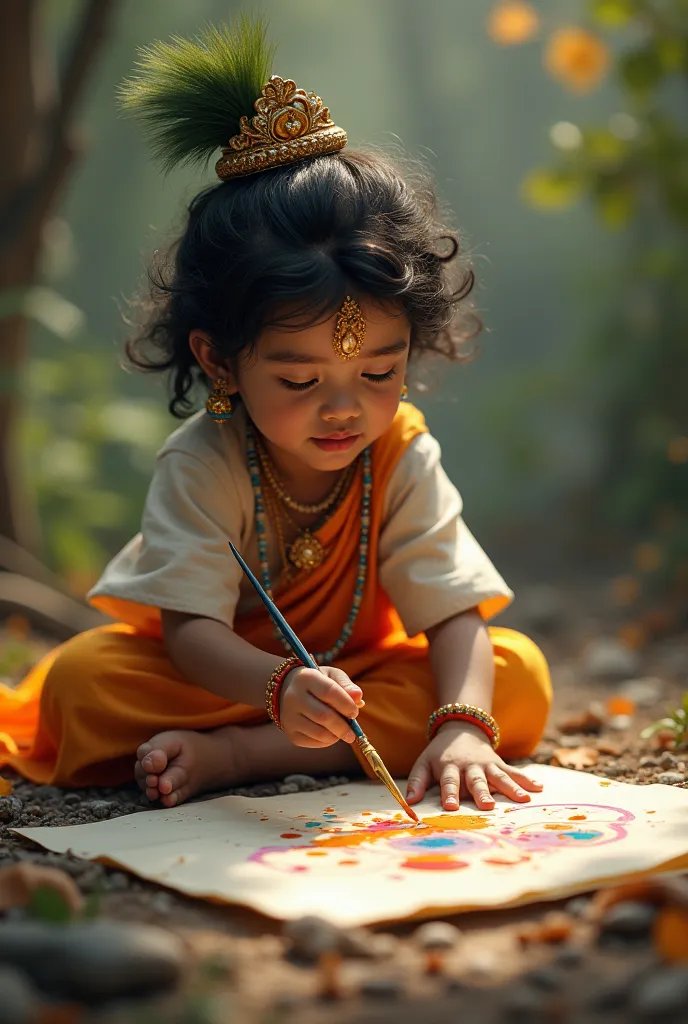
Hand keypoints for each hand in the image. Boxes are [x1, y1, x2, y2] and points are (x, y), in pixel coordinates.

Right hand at [279, 665, 363, 747]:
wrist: (289, 691)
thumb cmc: (318, 683)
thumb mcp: (332, 676)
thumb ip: (347, 685)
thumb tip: (358, 697)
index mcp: (306, 677)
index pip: (329, 692)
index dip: (346, 704)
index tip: (355, 712)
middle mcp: (294, 697)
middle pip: (324, 716)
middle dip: (343, 726)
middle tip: (353, 732)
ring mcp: (289, 716)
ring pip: (319, 732)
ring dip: (336, 735)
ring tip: (343, 733)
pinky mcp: (290, 732)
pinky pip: (313, 742)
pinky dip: (327, 741)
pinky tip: (330, 734)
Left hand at [406, 723, 542, 810]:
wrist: (460, 728)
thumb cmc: (440, 754)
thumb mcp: (424, 763)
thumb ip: (417, 782)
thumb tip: (409, 803)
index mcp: (449, 767)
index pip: (448, 781)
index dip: (449, 793)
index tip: (451, 807)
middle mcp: (469, 766)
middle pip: (476, 780)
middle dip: (481, 793)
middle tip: (487, 805)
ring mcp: (486, 764)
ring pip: (499, 777)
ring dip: (511, 788)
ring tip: (523, 799)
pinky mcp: (499, 763)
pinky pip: (514, 772)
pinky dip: (526, 779)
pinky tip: (539, 789)